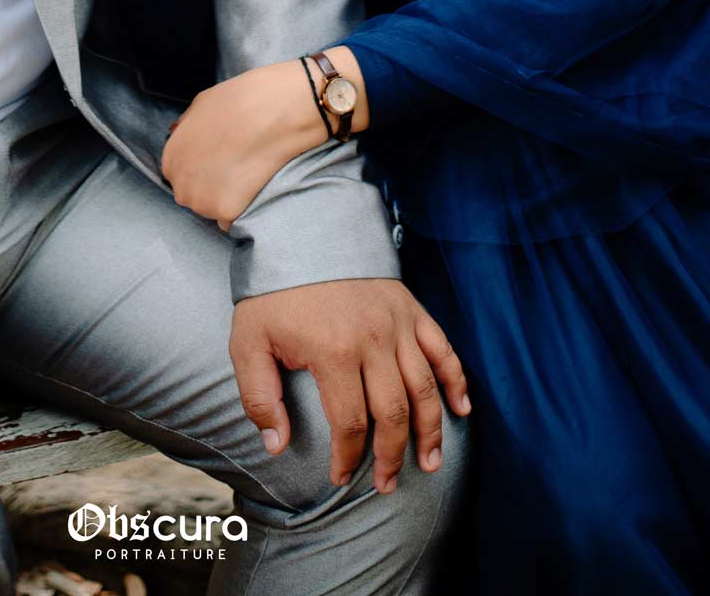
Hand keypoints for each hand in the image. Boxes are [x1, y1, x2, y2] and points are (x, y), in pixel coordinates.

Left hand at [162, 61, 329, 225]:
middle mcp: (180, 185)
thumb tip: (175, 133)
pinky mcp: (227, 213)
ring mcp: (203, 203)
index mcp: (171, 159)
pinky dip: (239, 210)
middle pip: (192, 195)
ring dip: (223, 198)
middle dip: (208, 185)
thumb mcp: (200, 104)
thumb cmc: (238, 101)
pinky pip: (228, 222)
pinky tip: (251, 189)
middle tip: (233, 167)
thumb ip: (185, 127)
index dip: (199, 166)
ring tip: (244, 175)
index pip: (178, 173)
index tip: (218, 159)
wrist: (273, 112)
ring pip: (210, 209)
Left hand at [230, 282, 471, 493]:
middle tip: (387, 483)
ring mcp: (397, 323)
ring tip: (430, 463)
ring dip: (431, 431)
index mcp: (334, 351)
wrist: (300, 227)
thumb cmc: (273, 288)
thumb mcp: (248, 340)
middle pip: (394, 413)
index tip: (341, 477)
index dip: (348, 457)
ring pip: (425, 389)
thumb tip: (277, 445)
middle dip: (392, 456)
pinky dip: (456, 382)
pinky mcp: (411, 308)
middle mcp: (373, 340)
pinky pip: (443, 350)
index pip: (350, 422)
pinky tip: (461, 411)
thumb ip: (259, 397)